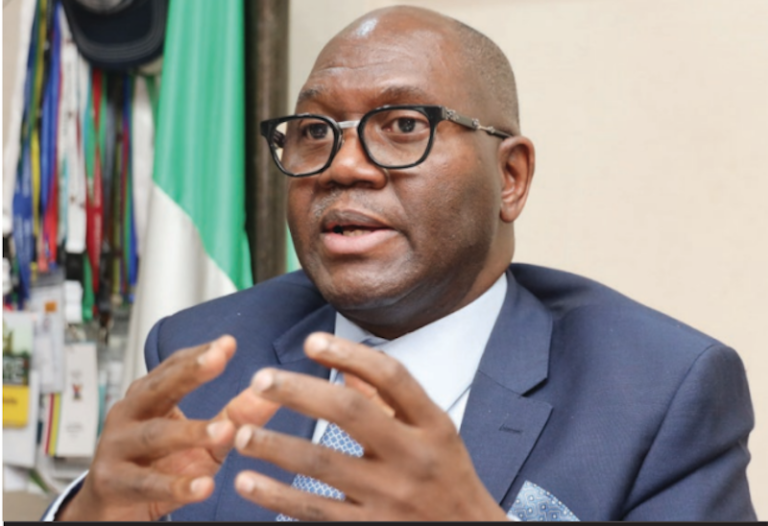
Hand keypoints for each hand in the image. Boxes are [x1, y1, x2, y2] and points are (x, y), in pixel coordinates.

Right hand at [57, 336, 279, 521]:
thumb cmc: (159, 466)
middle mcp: (128, 415)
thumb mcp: (203, 441)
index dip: (199, 356)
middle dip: (188, 373)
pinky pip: (149, 484)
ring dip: (191, 432)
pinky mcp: (114, 483)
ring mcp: (116, 448)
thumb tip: (272, 395)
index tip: (228, 343)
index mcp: (148, 398)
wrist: (111, 509)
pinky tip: (205, 487)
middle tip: (217, 359)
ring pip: (155, 436)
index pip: (173, 369)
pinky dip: (178, 486)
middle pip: (158, 389)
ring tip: (226, 431)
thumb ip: (235, 417)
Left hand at [232, 332, 508, 520]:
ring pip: (323, 464)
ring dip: (275, 446)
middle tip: (261, 379)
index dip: (349, 354)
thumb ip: (394, 401)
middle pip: (349, 413)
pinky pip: (316, 511)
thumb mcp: (436, 432)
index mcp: (432, 425)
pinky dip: (277, 497)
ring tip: (240, 434)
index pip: (391, 377)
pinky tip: (249, 483)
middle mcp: (413, 456)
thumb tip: (349, 369)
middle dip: (299, 392)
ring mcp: (391, 497)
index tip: (311, 342)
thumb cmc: (450, 479)